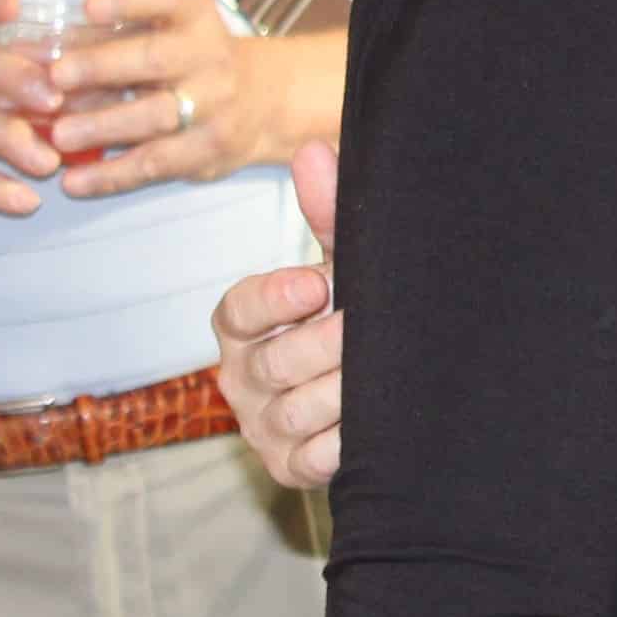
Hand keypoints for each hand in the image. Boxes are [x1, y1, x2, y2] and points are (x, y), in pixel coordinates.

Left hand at [44, 0, 333, 198]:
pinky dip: (112, 175)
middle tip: (55, 77)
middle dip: (103, 66)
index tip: (87, 7)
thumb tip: (21, 54)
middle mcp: (210, 56)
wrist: (265, 101)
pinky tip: (73, 181)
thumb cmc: (189, 61)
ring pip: (157, 116)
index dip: (127, 0)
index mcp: (195, 18)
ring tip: (58, 136)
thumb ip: (94, 40)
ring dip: (104, 125)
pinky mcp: (209, 150)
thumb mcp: (160, 35)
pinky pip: (157, 163)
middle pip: (156, 59)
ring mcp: (215, 105)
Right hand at [211, 138, 346, 488]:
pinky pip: (313, 459)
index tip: (315, 285)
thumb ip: (327, 215)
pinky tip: (374, 424)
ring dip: (341, 392)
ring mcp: (263, 424)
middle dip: (323, 346)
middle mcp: (242, 375)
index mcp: (244, 325)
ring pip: (292, 412)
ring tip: (380, 373)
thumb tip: (313, 150)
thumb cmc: (348, 313)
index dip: (272, 299)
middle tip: (364, 329)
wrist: (377, 391)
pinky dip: (344, 443)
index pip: (237, 311)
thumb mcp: (342, 264)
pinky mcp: (289, 466)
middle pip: (272, 364)